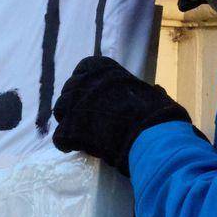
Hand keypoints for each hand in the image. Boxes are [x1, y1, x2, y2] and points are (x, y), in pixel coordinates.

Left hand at [50, 56, 190, 173]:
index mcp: (102, 68)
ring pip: (60, 110)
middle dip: (76, 103)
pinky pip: (59, 136)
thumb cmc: (156, 112)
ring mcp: (74, 105)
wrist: (149, 135)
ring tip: (80, 132)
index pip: (84, 69)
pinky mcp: (69, 130)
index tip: (94, 96)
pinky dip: (66, 143)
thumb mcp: (152, 93)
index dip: (87, 85)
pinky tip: (74, 148)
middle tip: (87, 117)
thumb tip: (156, 91)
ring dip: (68, 120)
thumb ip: (145, 91)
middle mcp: (84, 82)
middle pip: (70, 90)